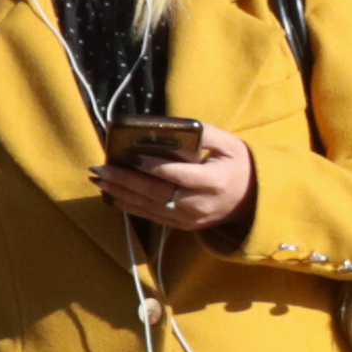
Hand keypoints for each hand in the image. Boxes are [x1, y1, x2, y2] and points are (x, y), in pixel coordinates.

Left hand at [96, 126, 255, 235]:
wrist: (252, 200)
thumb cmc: (239, 166)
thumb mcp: (230, 144)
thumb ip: (204, 133)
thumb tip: (171, 125)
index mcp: (215, 182)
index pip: (179, 176)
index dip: (154, 167)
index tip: (131, 157)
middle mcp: (200, 204)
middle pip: (157, 193)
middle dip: (125, 181)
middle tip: (100, 169)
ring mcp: (190, 219)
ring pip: (150, 207)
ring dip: (120, 194)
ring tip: (99, 180)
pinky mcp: (183, 226)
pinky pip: (152, 216)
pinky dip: (130, 206)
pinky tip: (113, 196)